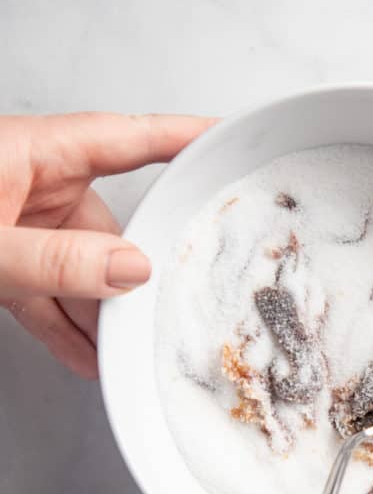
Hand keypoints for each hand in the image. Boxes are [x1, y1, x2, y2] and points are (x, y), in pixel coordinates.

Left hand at [0, 112, 213, 377]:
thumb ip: (56, 261)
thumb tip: (130, 270)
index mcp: (34, 152)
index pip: (128, 139)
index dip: (184, 138)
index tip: (230, 142)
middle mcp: (32, 182)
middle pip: (109, 223)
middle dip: (136, 271)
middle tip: (170, 304)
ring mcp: (18, 222)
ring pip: (79, 267)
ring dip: (98, 312)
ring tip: (125, 350)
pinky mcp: (3, 259)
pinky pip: (46, 293)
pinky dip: (65, 325)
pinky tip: (87, 356)